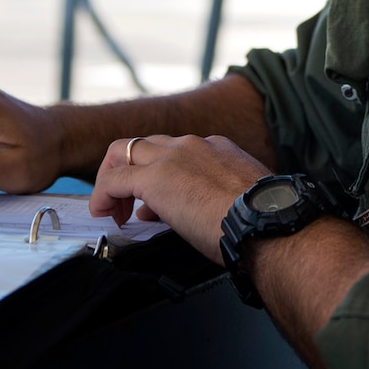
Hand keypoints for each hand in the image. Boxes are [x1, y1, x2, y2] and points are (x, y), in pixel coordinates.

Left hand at [91, 134, 268, 259]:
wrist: (266, 223)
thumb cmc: (262, 221)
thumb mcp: (240, 200)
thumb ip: (215, 197)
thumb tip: (195, 213)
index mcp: (217, 149)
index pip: (176, 151)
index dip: (160, 175)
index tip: (157, 204)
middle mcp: (193, 145)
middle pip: (145, 145)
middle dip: (131, 171)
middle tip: (128, 204)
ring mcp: (172, 158)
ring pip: (124, 151)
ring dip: (112, 179)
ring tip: (112, 209)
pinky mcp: (154, 178)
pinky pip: (113, 179)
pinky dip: (102, 194)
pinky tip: (102, 213)